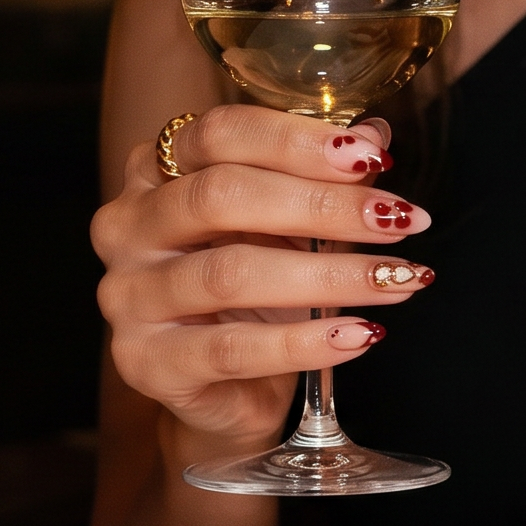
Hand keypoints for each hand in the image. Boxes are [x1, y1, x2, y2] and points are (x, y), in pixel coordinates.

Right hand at [90, 106, 436, 452]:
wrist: (225, 390)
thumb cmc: (255, 292)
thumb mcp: (289, 225)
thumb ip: (322, 180)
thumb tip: (376, 138)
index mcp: (154, 171)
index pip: (220, 134)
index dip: (297, 141)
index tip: (372, 160)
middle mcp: (127, 226)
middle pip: (221, 196)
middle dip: (323, 206)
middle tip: (398, 220)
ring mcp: (129, 296)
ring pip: (231, 274)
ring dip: (330, 275)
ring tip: (396, 279)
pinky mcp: (146, 363)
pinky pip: (233, 349)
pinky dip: (305, 343)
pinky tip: (360, 334)